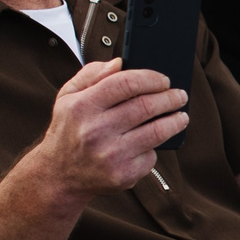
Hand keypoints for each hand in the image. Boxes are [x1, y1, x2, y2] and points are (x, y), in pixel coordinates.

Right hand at [25, 60, 186, 201]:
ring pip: (157, 131)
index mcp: (82, 107)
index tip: (164, 80)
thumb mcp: (67, 98)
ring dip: (176, 121)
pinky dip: (156, 147)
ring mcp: (110, 155)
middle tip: (180, 95)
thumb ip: (91, 75)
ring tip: (182, 115)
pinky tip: (155, 142)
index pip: (126, 83)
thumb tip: (119, 63)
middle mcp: (95, 131)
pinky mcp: (123, 174)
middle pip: (146, 106)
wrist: (58, 176)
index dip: (151, 78)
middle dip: (170, 98)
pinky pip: (151, 155)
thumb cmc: (68, 131)